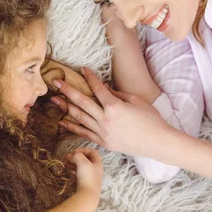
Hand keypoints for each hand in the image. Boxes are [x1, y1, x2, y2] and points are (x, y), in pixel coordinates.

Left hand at [51, 68, 170, 157]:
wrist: (158, 143)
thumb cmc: (151, 119)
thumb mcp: (135, 101)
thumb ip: (117, 94)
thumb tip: (104, 89)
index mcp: (114, 106)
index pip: (97, 88)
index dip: (89, 77)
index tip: (81, 69)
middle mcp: (105, 119)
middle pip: (81, 102)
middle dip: (67, 90)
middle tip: (55, 82)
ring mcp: (103, 132)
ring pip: (79, 117)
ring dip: (65, 107)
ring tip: (53, 99)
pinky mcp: (103, 142)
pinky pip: (84, 133)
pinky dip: (72, 127)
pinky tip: (62, 121)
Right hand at [65, 148, 102, 196]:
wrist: (88, 195)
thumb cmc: (87, 176)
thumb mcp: (83, 162)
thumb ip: (77, 155)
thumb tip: (72, 155)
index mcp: (98, 163)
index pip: (93, 152)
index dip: (84, 149)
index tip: (75, 152)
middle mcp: (95, 169)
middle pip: (86, 158)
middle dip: (77, 156)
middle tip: (68, 157)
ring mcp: (90, 176)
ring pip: (82, 165)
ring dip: (74, 162)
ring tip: (66, 162)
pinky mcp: (85, 182)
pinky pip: (79, 172)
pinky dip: (73, 169)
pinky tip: (68, 169)